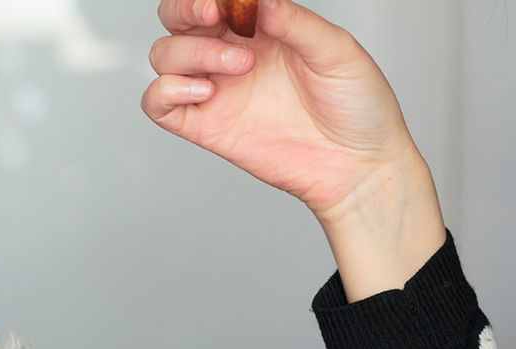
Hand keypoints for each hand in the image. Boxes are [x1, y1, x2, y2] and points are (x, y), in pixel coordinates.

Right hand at [142, 0, 446, 299]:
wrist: (357, 165)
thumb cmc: (357, 107)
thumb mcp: (336, 51)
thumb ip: (294, 22)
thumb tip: (259, 0)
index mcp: (262, 30)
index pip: (212, 1)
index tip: (224, 0)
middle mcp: (231, 56)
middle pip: (176, 22)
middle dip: (183, 11)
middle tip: (212, 16)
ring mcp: (216, 91)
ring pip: (164, 57)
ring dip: (191, 53)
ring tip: (238, 66)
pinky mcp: (206, 127)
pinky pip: (158, 104)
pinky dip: (165, 91)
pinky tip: (205, 92)